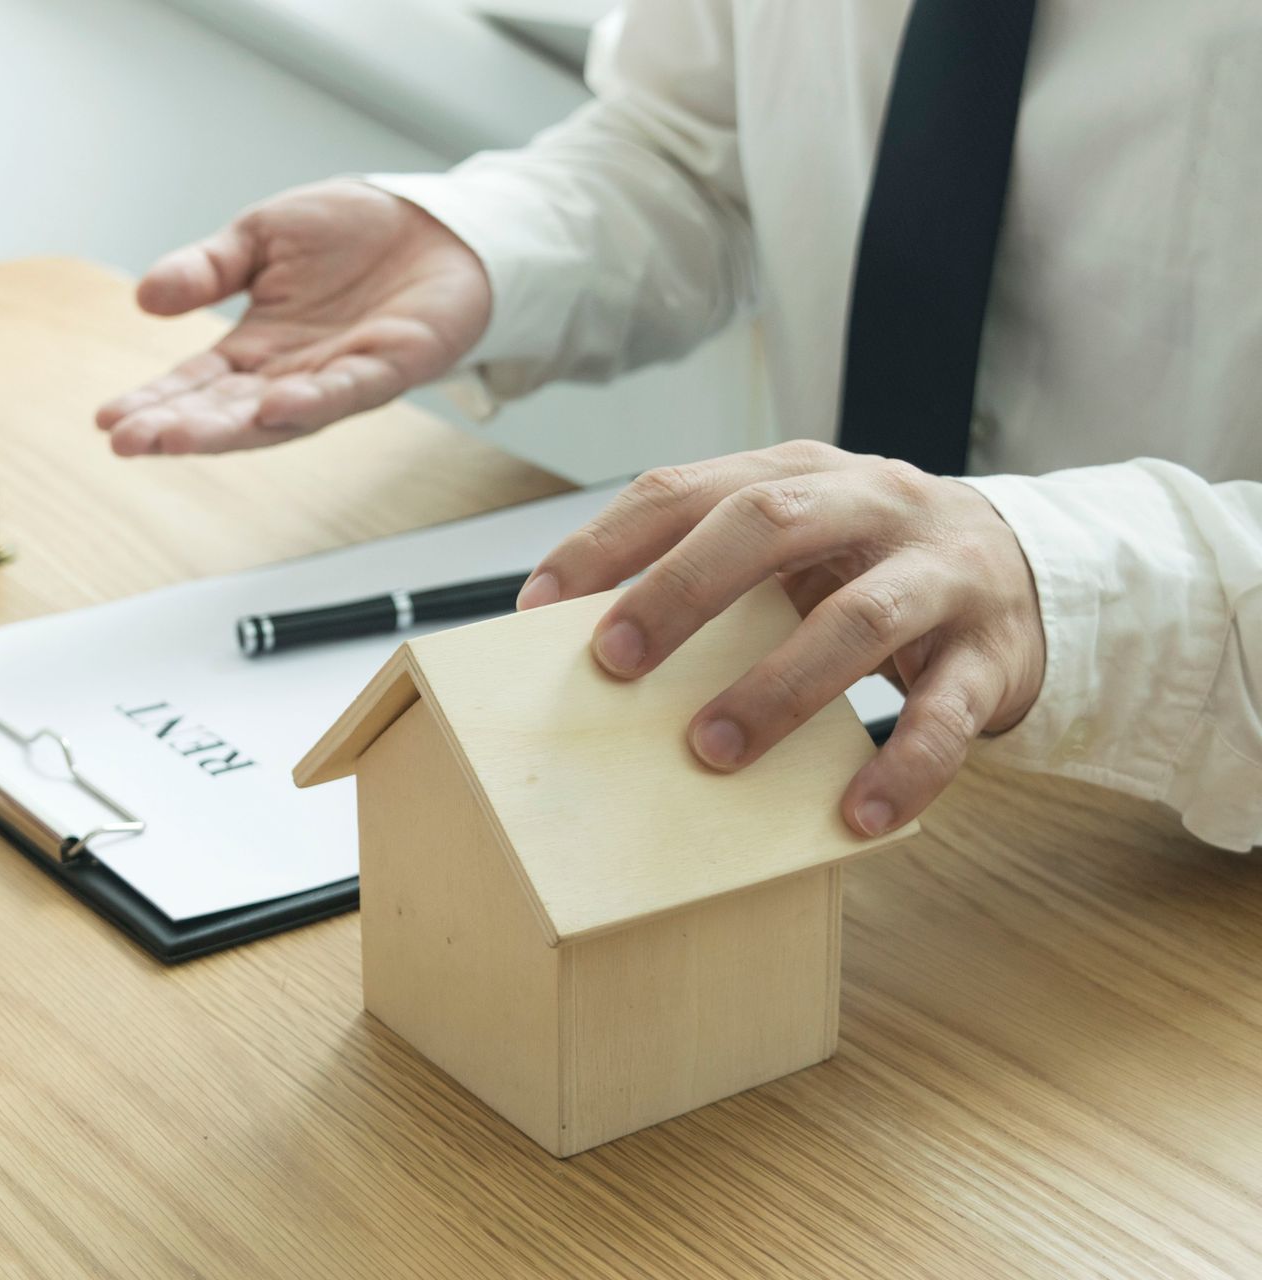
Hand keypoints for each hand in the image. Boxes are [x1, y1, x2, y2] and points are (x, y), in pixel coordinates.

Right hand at [95, 180, 489, 454]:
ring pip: (280, 414)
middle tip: (129, 442)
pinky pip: (349, 389)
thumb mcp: (261, 238)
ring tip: (183, 436)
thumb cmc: (352, 234)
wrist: (432, 220)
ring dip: (231, 429)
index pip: (195, 384)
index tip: (107, 421)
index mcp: (257, 349)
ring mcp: (340, 376)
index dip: (153, 403)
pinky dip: (315, 400)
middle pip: (227, 411)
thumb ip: (207, 270)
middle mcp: (293, 374)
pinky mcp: (392, 365)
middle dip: (178, 428)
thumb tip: (145, 296)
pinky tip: (276, 406)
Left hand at [520, 441, 1045, 836]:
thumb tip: (592, 646)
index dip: (607, 542)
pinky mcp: (990, 651)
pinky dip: (901, 765)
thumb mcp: (793, 543)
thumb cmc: (870, 563)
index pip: (685, 489)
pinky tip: (856, 814)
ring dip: (777, 689)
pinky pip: (946, 711)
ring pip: (856, 620)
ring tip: (712, 751)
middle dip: (681, 591)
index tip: (538, 606)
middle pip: (767, 525)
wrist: (1031, 570)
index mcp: (800, 475)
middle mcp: (870, 506)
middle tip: (615, 662)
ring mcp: (938, 574)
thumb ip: (708, 572)